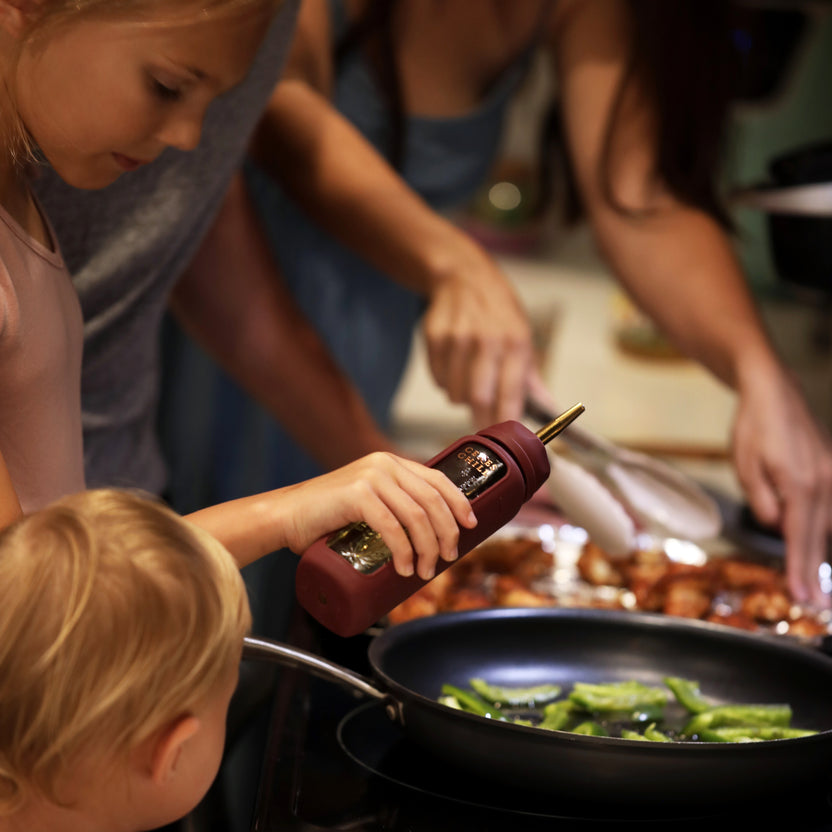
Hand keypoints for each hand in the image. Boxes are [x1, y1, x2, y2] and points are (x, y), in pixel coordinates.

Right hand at [281, 452, 476, 579]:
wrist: (286, 516)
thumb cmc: (326, 518)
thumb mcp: (368, 504)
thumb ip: (392, 507)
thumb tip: (429, 536)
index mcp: (390, 464)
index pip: (437, 479)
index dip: (458, 502)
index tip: (470, 525)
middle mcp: (383, 465)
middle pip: (432, 500)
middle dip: (447, 533)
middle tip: (448, 558)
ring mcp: (370, 477)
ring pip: (416, 516)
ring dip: (427, 548)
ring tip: (425, 571)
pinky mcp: (357, 495)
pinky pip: (392, 526)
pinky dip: (404, 551)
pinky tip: (406, 567)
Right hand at [421, 244, 547, 426]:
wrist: (463, 275)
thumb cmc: (497, 311)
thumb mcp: (523, 336)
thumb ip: (531, 377)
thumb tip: (548, 409)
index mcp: (515, 342)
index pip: (510, 393)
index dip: (507, 421)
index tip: (506, 438)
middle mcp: (487, 340)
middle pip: (478, 398)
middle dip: (481, 417)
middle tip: (483, 422)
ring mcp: (458, 338)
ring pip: (454, 393)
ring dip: (461, 398)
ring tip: (469, 383)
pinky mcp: (434, 337)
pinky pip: (437, 380)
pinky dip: (445, 382)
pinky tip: (454, 367)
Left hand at [731, 369, 831, 607]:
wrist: (774, 393)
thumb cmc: (754, 428)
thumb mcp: (745, 465)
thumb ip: (761, 499)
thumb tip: (775, 524)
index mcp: (799, 484)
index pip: (799, 537)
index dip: (801, 570)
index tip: (802, 598)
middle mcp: (825, 482)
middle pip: (821, 537)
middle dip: (818, 573)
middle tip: (818, 606)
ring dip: (826, 556)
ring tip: (822, 588)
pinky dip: (829, 532)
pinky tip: (823, 547)